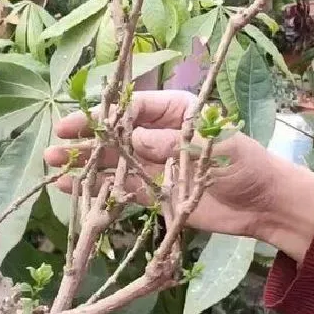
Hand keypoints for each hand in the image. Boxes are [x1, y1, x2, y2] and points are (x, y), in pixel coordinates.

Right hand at [44, 90, 313, 262]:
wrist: (261, 204)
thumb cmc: (244, 163)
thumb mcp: (212, 146)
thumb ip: (171, 142)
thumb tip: (131, 140)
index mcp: (173, 112)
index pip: (131, 109)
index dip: (102, 116)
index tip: (75, 123)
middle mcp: (156, 135)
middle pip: (114, 134)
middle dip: (85, 138)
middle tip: (56, 144)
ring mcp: (151, 164)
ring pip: (111, 161)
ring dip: (83, 162)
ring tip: (52, 163)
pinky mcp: (151, 191)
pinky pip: (118, 188)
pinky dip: (96, 188)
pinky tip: (71, 187)